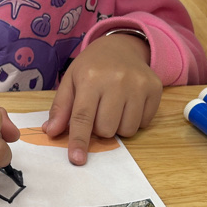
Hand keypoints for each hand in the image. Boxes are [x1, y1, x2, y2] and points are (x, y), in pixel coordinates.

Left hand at [43, 33, 161, 164]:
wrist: (121, 47)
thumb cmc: (91, 67)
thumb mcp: (70, 81)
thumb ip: (61, 108)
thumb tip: (51, 132)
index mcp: (90, 77)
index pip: (83, 116)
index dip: (79, 140)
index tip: (77, 159)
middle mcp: (117, 80)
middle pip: (106, 129)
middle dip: (99, 128)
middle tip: (99, 110)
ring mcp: (139, 84)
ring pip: (127, 130)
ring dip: (117, 126)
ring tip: (114, 108)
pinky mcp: (155, 89)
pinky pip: (143, 124)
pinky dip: (134, 120)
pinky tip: (129, 104)